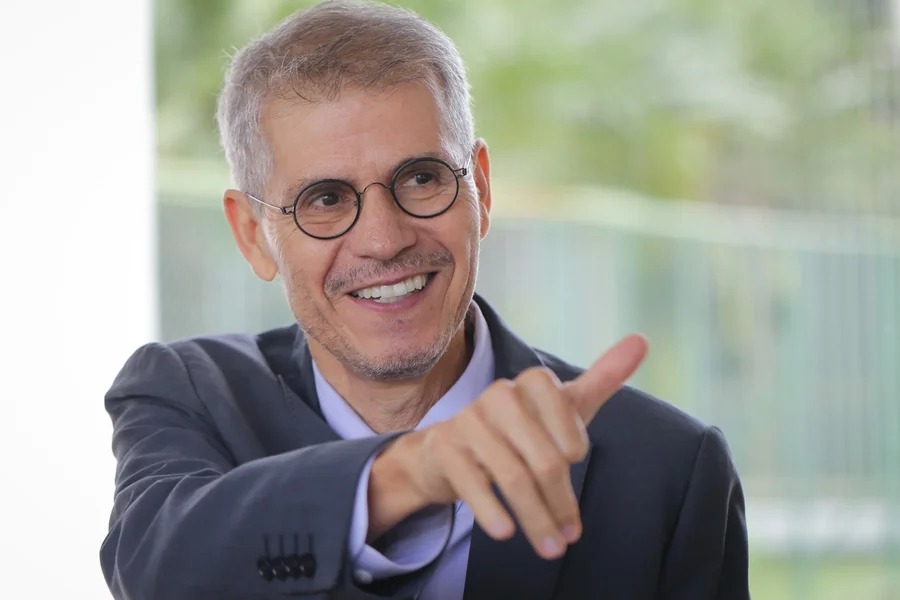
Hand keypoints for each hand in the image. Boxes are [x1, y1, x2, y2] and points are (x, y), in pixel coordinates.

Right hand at [368, 334, 647, 559]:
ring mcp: (469, 421)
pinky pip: (473, 484)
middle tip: (571, 536)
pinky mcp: (445, 449)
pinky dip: (492, 511)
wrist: (448, 449)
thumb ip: (603, 376)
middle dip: (561, 502)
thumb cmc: (519, 428)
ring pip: (513, 477)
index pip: (568, 419)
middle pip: (544, 459)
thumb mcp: (563, 404)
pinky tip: (507, 533)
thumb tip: (641, 340)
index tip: (575, 461)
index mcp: (533, 382)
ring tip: (552, 548)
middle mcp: (499, 396)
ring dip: (536, 519)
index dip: (574, 446)